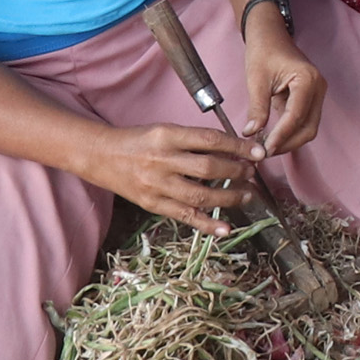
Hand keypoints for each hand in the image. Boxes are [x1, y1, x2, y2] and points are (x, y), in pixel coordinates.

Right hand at [80, 120, 262, 230]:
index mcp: (167, 136)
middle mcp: (162, 160)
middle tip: (251, 173)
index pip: (210, 140)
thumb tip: (232, 151)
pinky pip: (184, 217)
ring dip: (229, 198)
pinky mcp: (152, 204)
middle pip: (208, 168)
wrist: (101, 156)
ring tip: (246, 195)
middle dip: (236, 172)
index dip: (238, 146)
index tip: (259, 151)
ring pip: (199, 196)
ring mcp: (157, 185)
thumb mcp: (165, 130)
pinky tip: (226, 229)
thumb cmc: (138, 141)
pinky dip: (207, 225)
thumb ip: (194, 140)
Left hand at [242, 27, 325, 157]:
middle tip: (265, 151)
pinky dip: (289, 132)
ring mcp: (317, 94)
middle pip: (309, 127)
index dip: (282, 135)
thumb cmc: (264, 50)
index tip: (266, 148)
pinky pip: (303, 121)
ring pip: (308, 128)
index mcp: (307, 79)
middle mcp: (318, 88)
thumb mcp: (256, 80)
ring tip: (267, 146)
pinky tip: (272, 137)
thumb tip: (252, 133)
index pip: (297, 116)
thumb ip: (257, 108)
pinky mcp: (310, 99)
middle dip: (288, 143)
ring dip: (289, 140)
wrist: (269, 35)